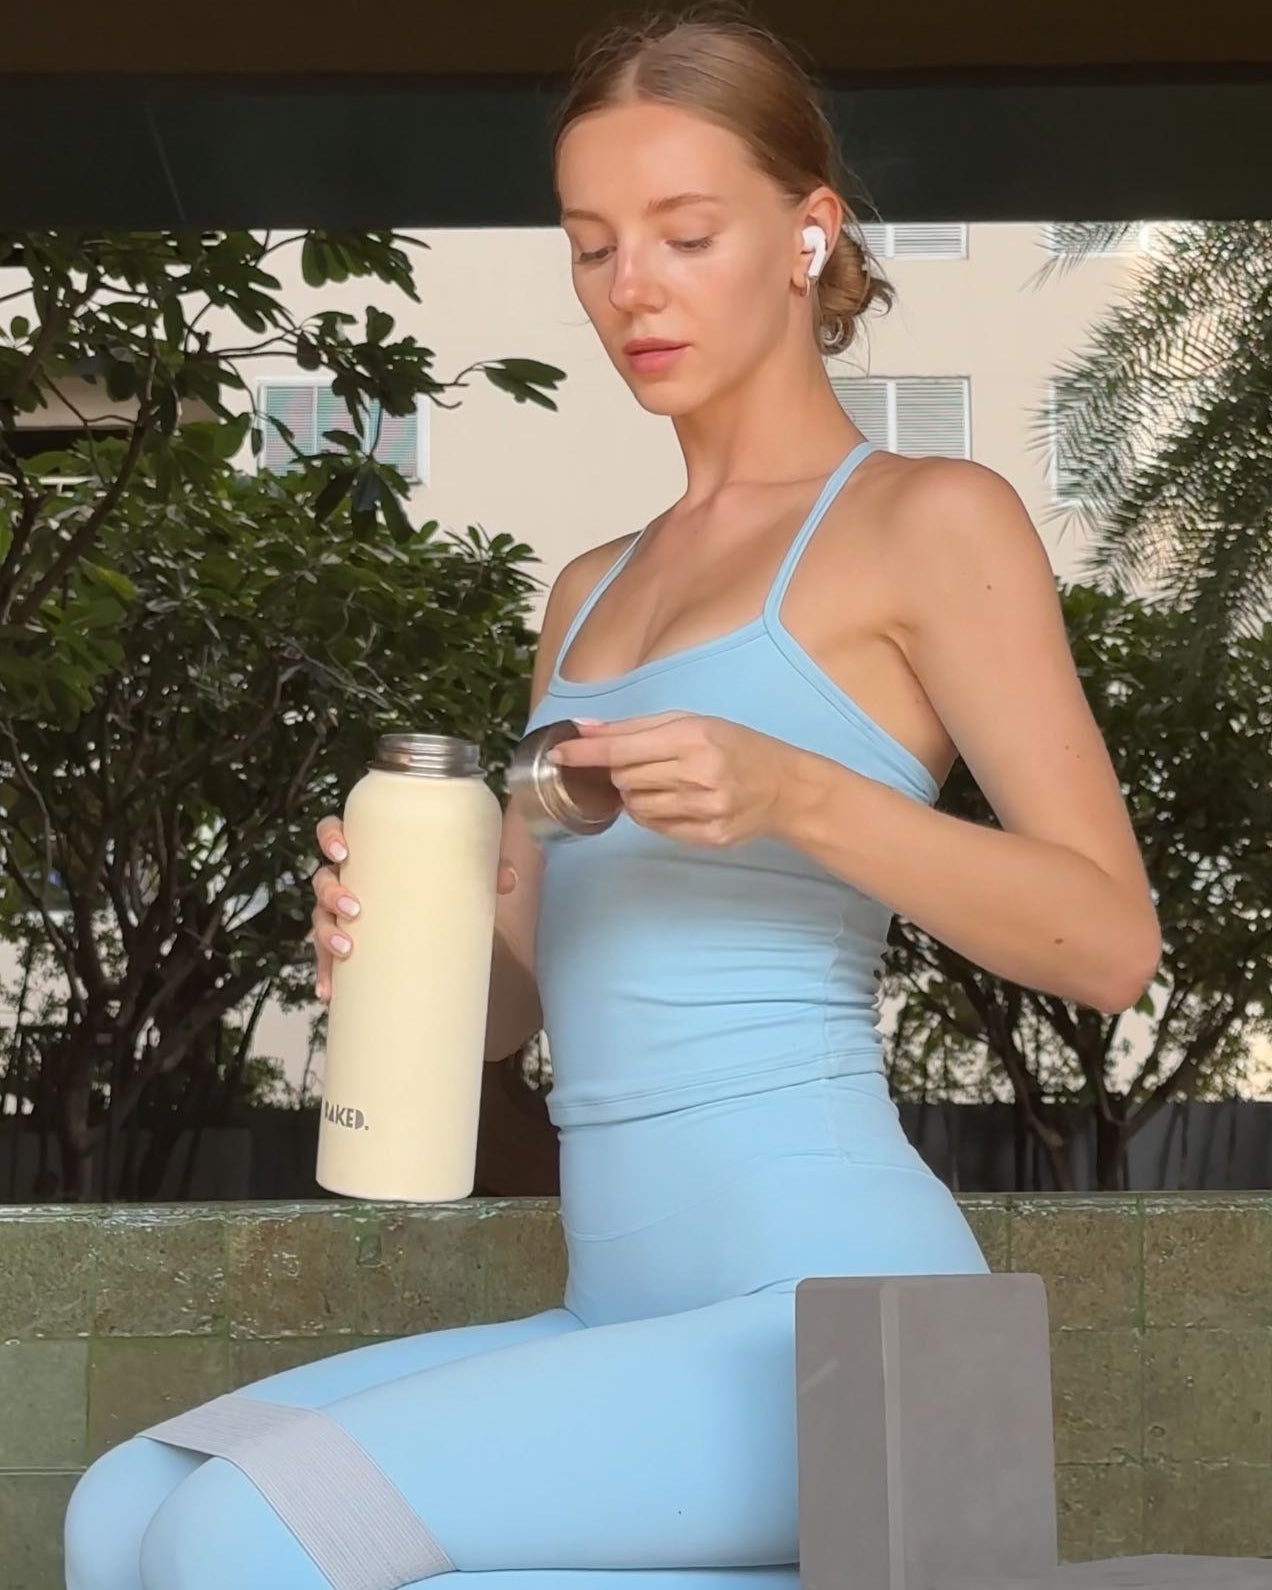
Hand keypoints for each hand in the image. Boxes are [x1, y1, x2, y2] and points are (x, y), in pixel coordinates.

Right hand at [309, 815, 518, 1001]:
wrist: (447, 942)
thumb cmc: (444, 894)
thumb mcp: (465, 882)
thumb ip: (487, 874)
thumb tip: (506, 878)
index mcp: (371, 855)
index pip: (335, 833)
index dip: (330, 837)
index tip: (344, 851)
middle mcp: (351, 883)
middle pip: (323, 878)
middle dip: (331, 891)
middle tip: (354, 906)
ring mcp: (344, 917)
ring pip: (319, 918)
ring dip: (326, 933)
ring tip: (347, 948)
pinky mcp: (347, 951)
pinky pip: (327, 961)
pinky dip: (326, 976)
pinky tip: (329, 992)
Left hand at [550, 712, 793, 847]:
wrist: (783, 786)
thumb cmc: (734, 746)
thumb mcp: (691, 722)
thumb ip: (635, 728)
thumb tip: (584, 729)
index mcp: (692, 738)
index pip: (621, 749)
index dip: (584, 753)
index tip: (557, 753)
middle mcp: (697, 775)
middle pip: (623, 779)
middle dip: (620, 771)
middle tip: (644, 763)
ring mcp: (703, 810)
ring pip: (635, 806)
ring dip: (635, 794)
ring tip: (664, 782)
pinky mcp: (707, 836)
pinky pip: (655, 827)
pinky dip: (653, 814)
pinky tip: (675, 801)